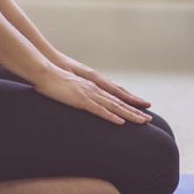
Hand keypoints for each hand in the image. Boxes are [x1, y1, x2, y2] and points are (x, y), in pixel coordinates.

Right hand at [33, 63, 152, 124]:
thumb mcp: (70, 85)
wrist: (44, 71)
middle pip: (119, 102)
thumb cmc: (54, 78)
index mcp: (93, 85)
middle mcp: (95, 88)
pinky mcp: (81, 100)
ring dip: (129, 115)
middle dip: (135, 111)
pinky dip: (111, 117)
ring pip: (114, 107)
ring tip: (143, 122)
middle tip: (149, 119)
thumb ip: (79, 90)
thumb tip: (84, 97)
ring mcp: (90, 93)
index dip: (129, 102)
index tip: (140, 108)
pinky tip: (120, 123)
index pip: (115, 95)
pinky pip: (99, 110)